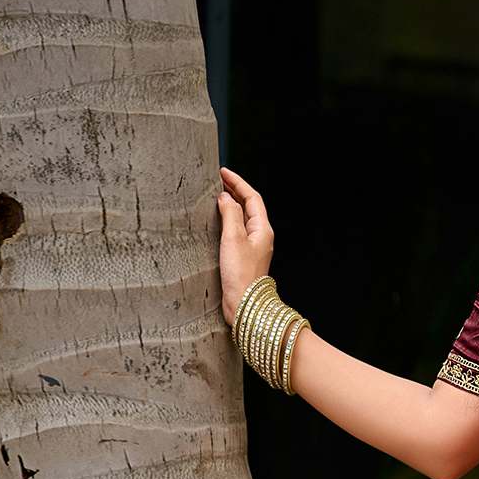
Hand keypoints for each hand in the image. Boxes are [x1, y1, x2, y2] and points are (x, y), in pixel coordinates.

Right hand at [216, 166, 273, 326]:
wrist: (244, 305)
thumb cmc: (241, 275)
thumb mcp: (233, 238)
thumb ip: (230, 213)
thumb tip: (225, 197)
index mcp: (263, 229)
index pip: (252, 197)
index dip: (238, 183)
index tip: (223, 172)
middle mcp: (260, 237)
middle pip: (248, 206)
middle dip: (234, 191)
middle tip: (217, 180)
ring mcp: (252, 247)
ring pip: (241, 219)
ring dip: (229, 205)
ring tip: (214, 195)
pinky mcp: (242, 257)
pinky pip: (235, 232)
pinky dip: (226, 221)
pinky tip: (215, 221)